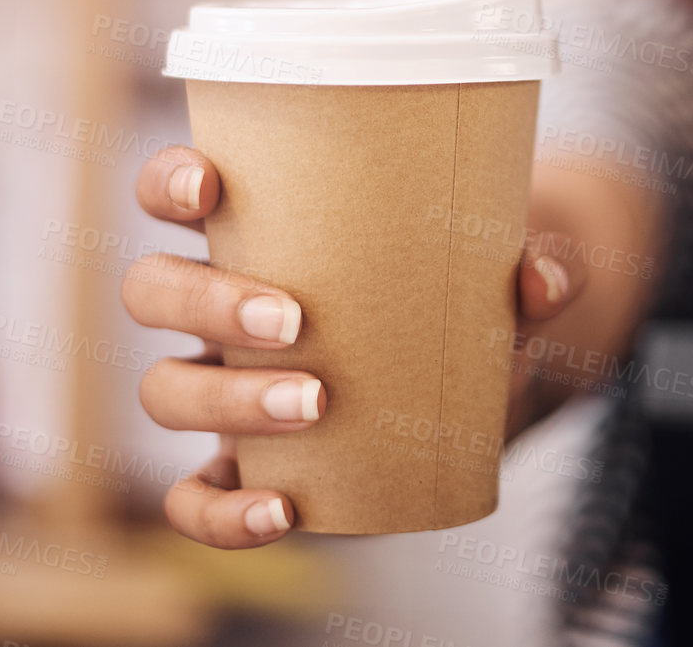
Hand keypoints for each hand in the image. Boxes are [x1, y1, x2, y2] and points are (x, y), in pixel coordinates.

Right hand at [124, 145, 585, 547]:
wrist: (481, 382)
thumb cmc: (466, 295)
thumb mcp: (504, 275)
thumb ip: (538, 269)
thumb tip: (539, 281)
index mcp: (257, 229)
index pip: (173, 189)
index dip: (167, 181)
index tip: (210, 187)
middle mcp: (219, 305)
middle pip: (153, 289)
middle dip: (205, 302)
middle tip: (293, 320)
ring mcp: (222, 386)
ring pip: (163, 389)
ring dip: (223, 400)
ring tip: (316, 402)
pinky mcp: (244, 465)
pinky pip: (194, 498)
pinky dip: (221, 511)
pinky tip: (283, 508)